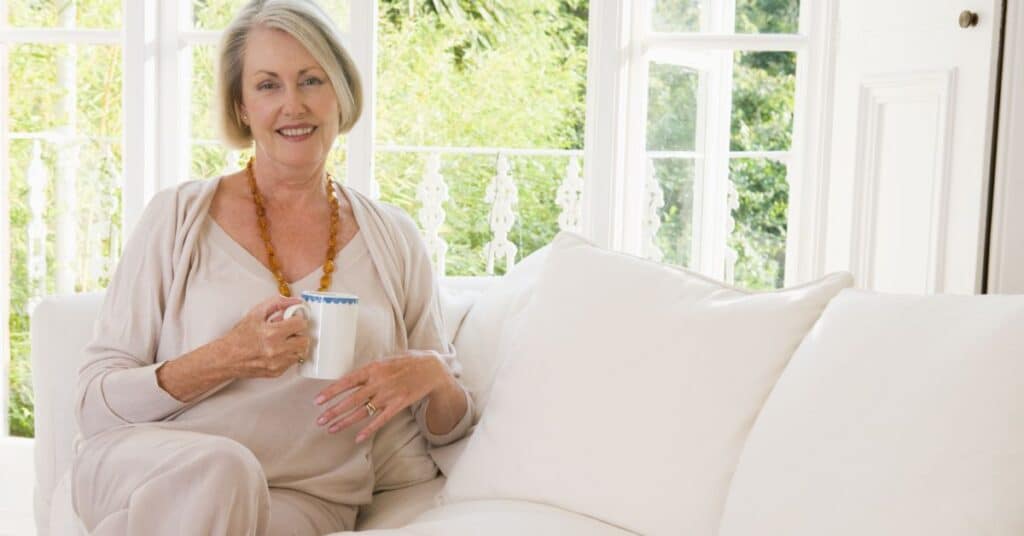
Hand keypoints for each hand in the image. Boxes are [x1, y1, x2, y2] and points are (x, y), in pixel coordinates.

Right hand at [221, 295, 310, 378]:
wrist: (226, 358)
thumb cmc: (239, 337)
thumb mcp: (255, 313)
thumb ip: (276, 303)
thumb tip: (294, 301)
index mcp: (272, 333)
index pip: (301, 324)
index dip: (298, 319)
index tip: (293, 319)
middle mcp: (276, 350)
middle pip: (305, 340)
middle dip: (299, 333)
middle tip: (290, 331)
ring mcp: (277, 363)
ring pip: (301, 352)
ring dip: (296, 345)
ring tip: (284, 341)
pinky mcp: (277, 372)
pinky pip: (292, 362)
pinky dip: (289, 355)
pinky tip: (278, 350)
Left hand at [313, 350, 453, 442]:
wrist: (431, 369)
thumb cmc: (406, 362)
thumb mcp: (385, 360)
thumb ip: (368, 370)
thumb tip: (349, 379)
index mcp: (373, 368)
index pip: (347, 381)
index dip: (331, 391)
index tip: (317, 400)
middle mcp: (379, 382)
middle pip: (351, 399)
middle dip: (333, 411)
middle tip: (319, 420)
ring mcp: (388, 395)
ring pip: (362, 411)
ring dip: (345, 421)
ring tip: (331, 429)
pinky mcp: (398, 405)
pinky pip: (380, 420)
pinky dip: (368, 430)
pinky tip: (357, 438)